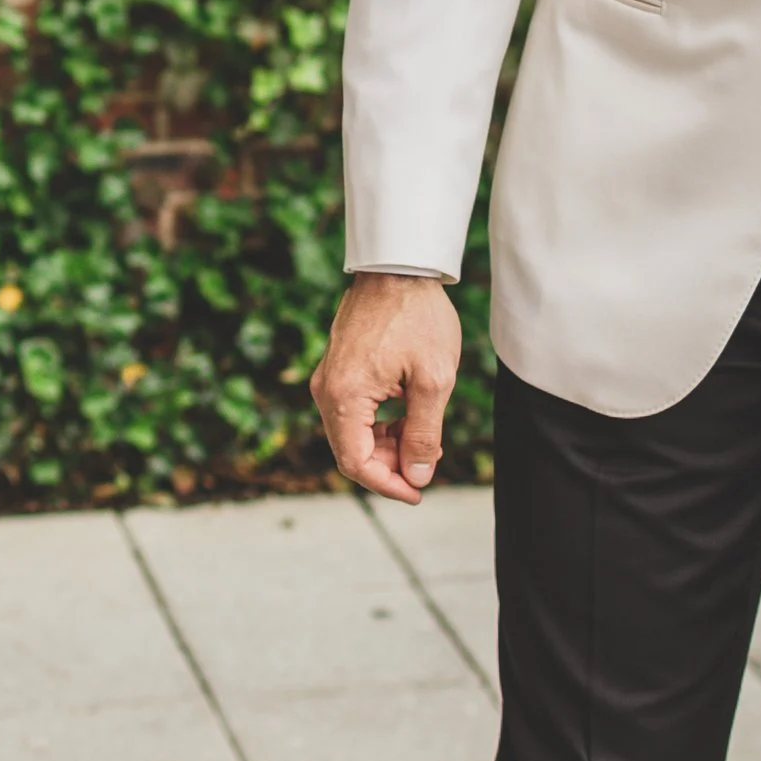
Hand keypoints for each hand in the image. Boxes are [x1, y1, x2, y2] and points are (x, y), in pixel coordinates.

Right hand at [311, 275, 462, 505]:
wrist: (400, 267)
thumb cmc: (418, 317)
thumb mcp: (433, 380)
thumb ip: (424, 433)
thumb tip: (416, 476)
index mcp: (345, 395)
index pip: (356, 463)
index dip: (387, 486)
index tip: (418, 492)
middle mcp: (327, 390)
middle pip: (351, 452)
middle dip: (390, 466)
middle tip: (428, 461)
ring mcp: (328, 379)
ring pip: (352, 434)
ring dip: (386, 446)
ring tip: (424, 437)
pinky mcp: (337, 370)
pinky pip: (353, 413)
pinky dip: (379, 425)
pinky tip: (409, 416)